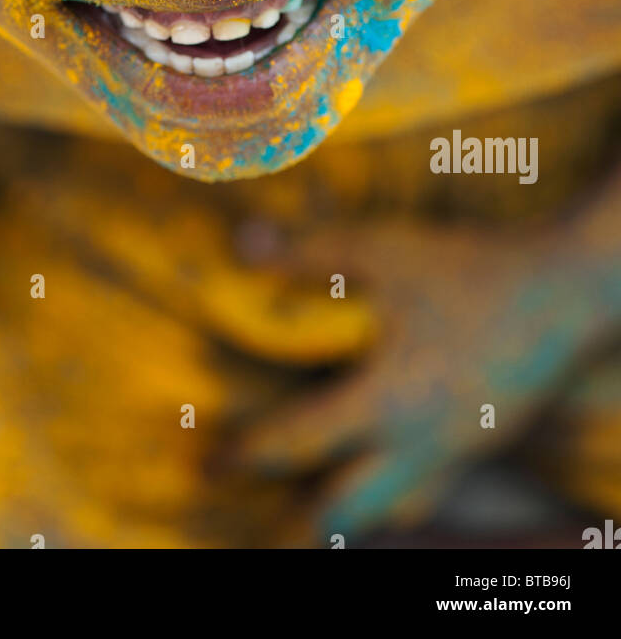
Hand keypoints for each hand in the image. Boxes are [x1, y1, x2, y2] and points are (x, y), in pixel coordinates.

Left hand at [230, 184, 620, 543]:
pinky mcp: (483, 441)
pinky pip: (428, 491)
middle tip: (255, 533)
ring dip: (347, 518)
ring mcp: (456, 450)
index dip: (248, 454)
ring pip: (392, 510)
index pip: (299, 444)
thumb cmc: (471, 269)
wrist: (565, 291)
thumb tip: (245, 245)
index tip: (213, 464)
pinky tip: (388, 491)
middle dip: (295, 526)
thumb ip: (311, 252)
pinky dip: (395, 500)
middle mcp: (418, 443)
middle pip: (345, 511)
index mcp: (386, 403)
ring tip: (313, 522)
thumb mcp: (385, 249)